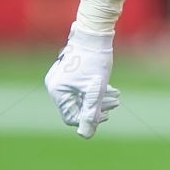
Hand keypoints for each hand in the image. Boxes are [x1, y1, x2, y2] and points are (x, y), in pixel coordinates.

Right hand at [45, 24, 120, 138]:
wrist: (94, 33)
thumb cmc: (95, 59)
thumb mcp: (96, 89)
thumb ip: (91, 113)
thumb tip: (85, 135)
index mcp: (57, 91)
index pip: (72, 117)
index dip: (91, 118)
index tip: (107, 114)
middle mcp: (54, 86)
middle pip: (76, 106)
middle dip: (98, 106)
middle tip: (116, 101)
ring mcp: (59, 79)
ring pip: (79, 97)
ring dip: (98, 98)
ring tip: (116, 95)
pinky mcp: (66, 73)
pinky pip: (78, 88)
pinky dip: (93, 90)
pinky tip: (109, 87)